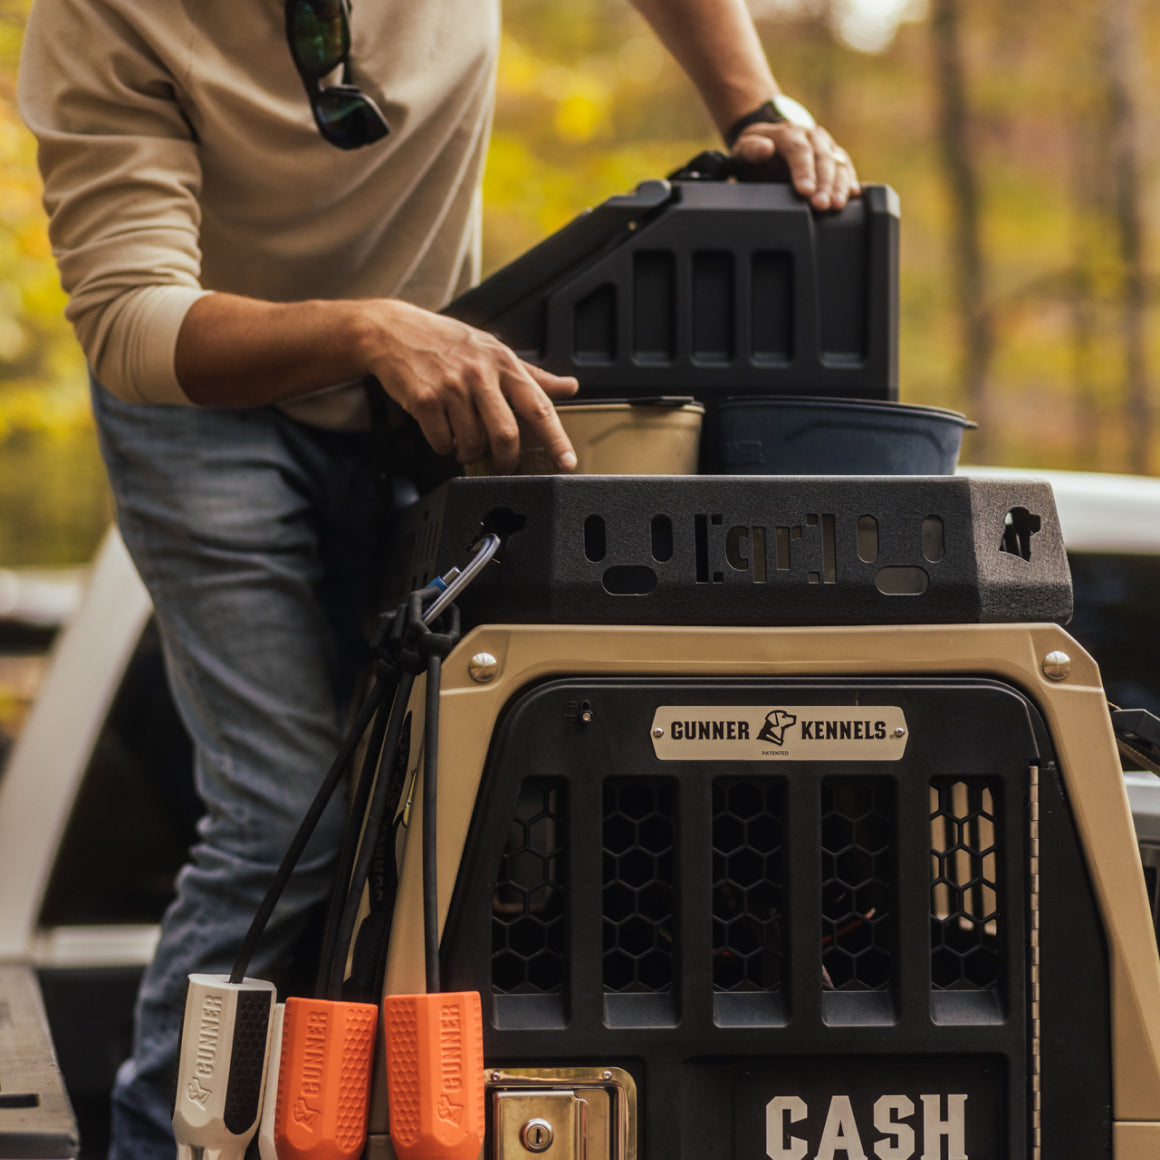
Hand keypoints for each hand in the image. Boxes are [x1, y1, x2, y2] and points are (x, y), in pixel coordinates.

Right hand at [362, 300, 578, 472]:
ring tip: (465, 440)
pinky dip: (445, 446)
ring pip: (473, 444)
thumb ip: (532, 374)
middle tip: (503, 465)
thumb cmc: (447, 342)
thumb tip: (569, 387)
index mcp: (503, 363)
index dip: (556, 439)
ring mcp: (452, 387)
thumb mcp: (494, 349)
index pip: (539, 406)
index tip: (567, 461)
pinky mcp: (425, 400)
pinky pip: (443, 443)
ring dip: (470, 452)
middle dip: (507, 460)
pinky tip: (443, 431)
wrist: (393, 331)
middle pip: (506, 435)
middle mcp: (480, 374)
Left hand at [731, 122, 859, 211]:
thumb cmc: (754, 154)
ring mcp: (826, 146)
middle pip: (822, 157)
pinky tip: (852, 195)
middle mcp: (811, 136)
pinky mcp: (835, 157)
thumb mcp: (744, 150)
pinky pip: (846, 167)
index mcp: (789, 133)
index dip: (803, 170)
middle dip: (824, 183)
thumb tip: (765, 148)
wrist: (769, 145)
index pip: (799, 150)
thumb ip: (750, 149)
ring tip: (837, 205)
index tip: (805, 191)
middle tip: (822, 205)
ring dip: (840, 185)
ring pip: (838, 162)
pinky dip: (849, 181)